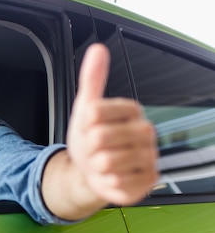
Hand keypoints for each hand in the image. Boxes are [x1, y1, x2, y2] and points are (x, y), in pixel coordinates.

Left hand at [66, 43, 158, 205]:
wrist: (90, 170)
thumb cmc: (90, 138)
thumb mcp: (86, 107)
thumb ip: (92, 79)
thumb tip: (98, 49)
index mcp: (132, 110)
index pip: (94, 112)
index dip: (83, 123)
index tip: (89, 127)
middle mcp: (146, 131)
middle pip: (99, 138)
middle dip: (88, 147)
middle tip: (95, 148)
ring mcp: (149, 157)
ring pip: (107, 161)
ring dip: (96, 166)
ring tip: (102, 162)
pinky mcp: (147, 180)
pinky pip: (116, 182)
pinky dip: (106, 182)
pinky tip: (111, 176)